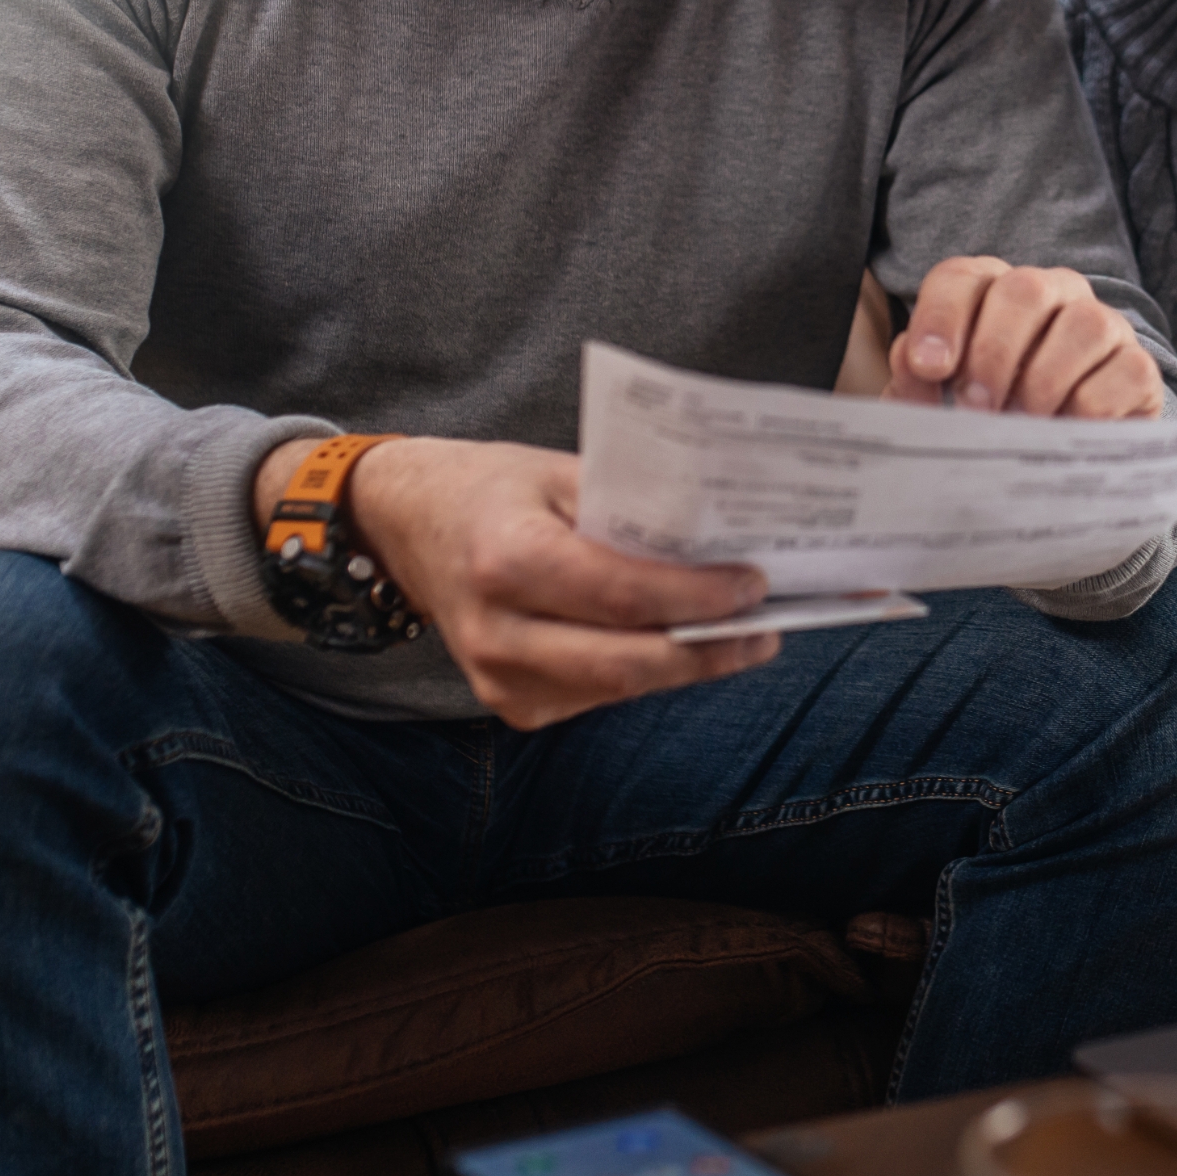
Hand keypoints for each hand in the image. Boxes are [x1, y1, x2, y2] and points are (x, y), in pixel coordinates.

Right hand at [252, 435, 776, 729]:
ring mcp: (497, 677)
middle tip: (767, 628)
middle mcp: (496, 629)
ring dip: (686, 666)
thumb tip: (721, 537)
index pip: (621, 594)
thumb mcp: (559, 471)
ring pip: (617, 689)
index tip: (754, 584)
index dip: (696, 597)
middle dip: (708, 649)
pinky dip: (646, 674)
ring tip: (743, 636)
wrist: (409, 524)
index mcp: (506, 558)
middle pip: (626, 662)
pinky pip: (596, 697)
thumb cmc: (493, 489)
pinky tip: (682, 647)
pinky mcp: (510, 703)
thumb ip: (632, 505)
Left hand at [884, 256, 1164, 418]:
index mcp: (990, 294)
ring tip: (1023, 424)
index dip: (941, 317)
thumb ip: (917, 386)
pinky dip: (1090, 408)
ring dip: (1044, 380)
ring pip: (1083, 323)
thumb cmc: (987, 425)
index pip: (962, 279)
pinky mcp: (1137, 367)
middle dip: (994, 351)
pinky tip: (1066, 434)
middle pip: (1025, 289)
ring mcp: (1101, 325)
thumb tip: (912, 357)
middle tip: (975, 408)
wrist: (1054, 471)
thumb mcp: (941, 410)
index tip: (930, 368)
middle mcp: (1051, 295)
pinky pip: (1124, 371)